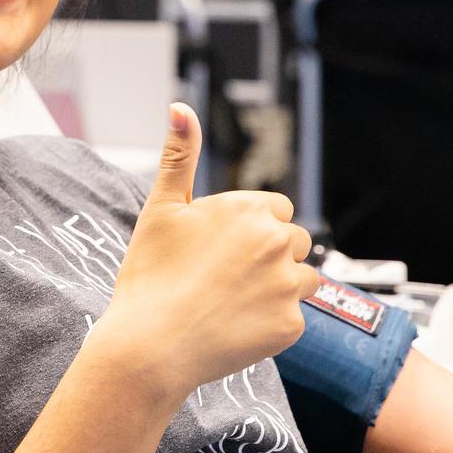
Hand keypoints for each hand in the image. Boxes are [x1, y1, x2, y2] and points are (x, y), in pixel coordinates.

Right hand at [94, 103, 319, 402]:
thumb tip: (181, 107)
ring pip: (303, 279)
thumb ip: (178, 156)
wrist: (150, 346)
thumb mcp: (160, 209)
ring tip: (234, 301)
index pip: (277, 209)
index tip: (222, 248)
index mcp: (248, 209)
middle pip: (295, 241)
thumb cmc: (150, 276)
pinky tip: (236, 326)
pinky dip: (271, 323)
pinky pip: (294, 318)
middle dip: (270, 255)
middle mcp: (276, 242)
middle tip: (226, 277)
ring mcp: (287, 285)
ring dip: (279, 287)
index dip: (251, 228)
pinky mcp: (292, 325)